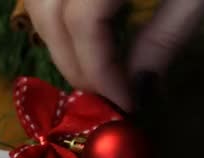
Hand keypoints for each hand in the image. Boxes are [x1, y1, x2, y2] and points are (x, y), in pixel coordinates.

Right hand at [24, 0, 203, 109]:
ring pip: (38, 1)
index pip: (82, 21)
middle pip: (49, 13)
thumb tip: (136, 88)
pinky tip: (78, 32)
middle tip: (102, 95)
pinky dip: (55, 15)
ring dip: (58, 41)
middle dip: (72, 62)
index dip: (97, 69)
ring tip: (92, 69)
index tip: (121, 103)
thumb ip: (165, 36)